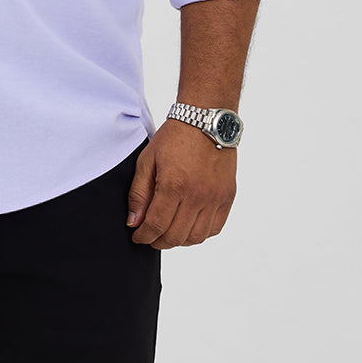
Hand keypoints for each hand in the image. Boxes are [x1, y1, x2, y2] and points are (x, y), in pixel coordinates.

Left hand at [126, 120, 236, 248]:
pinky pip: (214, 228)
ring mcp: (215, 197)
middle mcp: (197, 195)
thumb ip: (139, 193)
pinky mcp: (227, 197)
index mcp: (174, 184)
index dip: (144, 236)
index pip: (156, 225)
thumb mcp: (147, 160)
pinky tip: (188, 226)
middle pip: (176, 236)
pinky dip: (200, 234)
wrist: (205, 120)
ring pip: (196, 237)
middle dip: (158, 241)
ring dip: (179, 240)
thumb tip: (134, 222)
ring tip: (168, 232)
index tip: (137, 236)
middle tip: (150, 236)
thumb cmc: (174, 138)